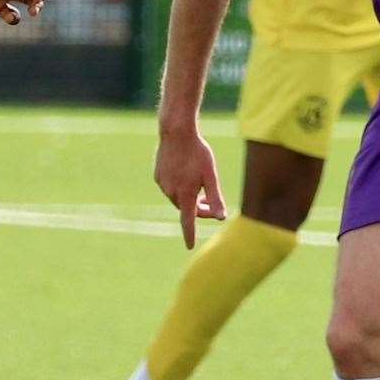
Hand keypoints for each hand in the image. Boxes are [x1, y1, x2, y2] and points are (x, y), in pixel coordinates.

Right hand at [154, 127, 226, 247]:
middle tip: (210, 199)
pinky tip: (185, 170)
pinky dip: (179, 185)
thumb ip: (215, 198)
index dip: (189, 235)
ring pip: (178, 197)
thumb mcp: (210, 175)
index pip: (188, 221)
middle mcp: (171, 192)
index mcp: (186, 194)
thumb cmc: (197, 152)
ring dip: (189, 195)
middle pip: (186, 208)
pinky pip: (169, 187)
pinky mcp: (157, 175)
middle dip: (199, 207)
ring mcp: (162, 184)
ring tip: (198, 180)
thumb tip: (221, 218)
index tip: (189, 246)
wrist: (176, 132)